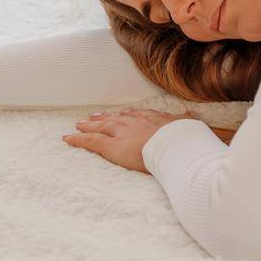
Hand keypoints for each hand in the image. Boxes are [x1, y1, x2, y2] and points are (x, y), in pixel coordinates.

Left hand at [63, 109, 202, 174]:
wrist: (176, 145)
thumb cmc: (185, 139)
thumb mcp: (191, 127)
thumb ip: (188, 122)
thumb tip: (192, 117)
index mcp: (153, 118)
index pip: (137, 115)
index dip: (128, 115)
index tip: (122, 114)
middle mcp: (135, 122)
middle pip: (116, 119)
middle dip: (105, 118)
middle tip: (95, 116)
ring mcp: (122, 133)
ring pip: (101, 127)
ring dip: (90, 125)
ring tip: (80, 123)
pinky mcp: (112, 146)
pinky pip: (90, 141)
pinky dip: (78, 139)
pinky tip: (68, 138)